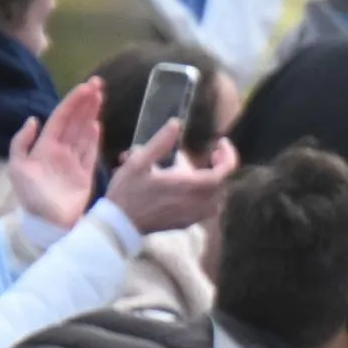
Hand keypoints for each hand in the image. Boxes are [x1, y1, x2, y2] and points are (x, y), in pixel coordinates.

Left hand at [9, 79, 107, 231]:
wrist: (49, 224)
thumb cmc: (32, 197)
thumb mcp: (17, 168)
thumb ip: (21, 143)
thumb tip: (33, 120)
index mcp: (44, 147)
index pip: (60, 119)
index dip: (73, 102)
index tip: (86, 87)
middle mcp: (59, 151)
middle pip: (74, 121)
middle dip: (86, 102)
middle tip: (99, 84)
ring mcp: (73, 162)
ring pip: (84, 132)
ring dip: (92, 114)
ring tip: (101, 97)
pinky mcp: (84, 174)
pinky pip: (90, 152)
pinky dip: (93, 138)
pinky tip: (97, 125)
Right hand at [105, 122, 235, 239]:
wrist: (119, 224)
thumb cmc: (127, 192)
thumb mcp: (138, 163)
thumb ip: (160, 143)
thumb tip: (176, 123)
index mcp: (189, 186)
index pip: (224, 172)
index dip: (228, 155)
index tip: (220, 143)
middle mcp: (197, 203)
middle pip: (222, 183)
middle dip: (219, 166)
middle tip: (211, 154)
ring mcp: (193, 216)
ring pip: (216, 196)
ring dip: (212, 181)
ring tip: (198, 170)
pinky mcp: (187, 223)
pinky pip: (206, 207)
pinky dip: (204, 194)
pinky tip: (187, 187)